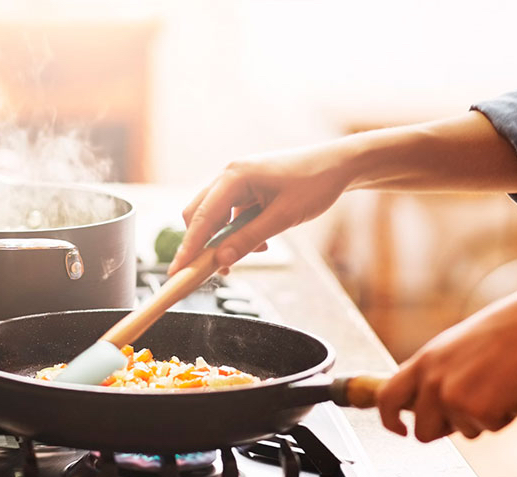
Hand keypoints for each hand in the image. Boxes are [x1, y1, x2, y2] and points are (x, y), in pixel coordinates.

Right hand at [169, 143, 353, 273]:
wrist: (339, 165)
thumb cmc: (315, 184)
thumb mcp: (283, 217)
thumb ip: (249, 239)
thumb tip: (221, 260)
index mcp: (235, 176)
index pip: (201, 217)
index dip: (188, 247)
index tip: (177, 271)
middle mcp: (230, 175)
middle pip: (199, 215)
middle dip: (205, 244)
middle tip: (217, 270)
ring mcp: (238, 180)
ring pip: (215, 216)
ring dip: (226, 240)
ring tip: (254, 253)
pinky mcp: (248, 188)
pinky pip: (231, 214)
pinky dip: (238, 231)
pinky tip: (261, 241)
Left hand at [377, 285, 516, 441]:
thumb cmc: (501, 334)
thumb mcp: (453, 348)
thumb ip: (434, 374)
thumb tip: (421, 405)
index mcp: (422, 362)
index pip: (387, 398)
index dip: (389, 420)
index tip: (400, 430)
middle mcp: (431, 382)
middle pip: (423, 432)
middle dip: (445, 431)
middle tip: (471, 411)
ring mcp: (453, 398)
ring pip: (463, 433)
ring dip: (483, 418)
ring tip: (499, 386)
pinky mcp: (478, 411)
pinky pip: (490, 429)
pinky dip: (506, 416)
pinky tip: (514, 390)